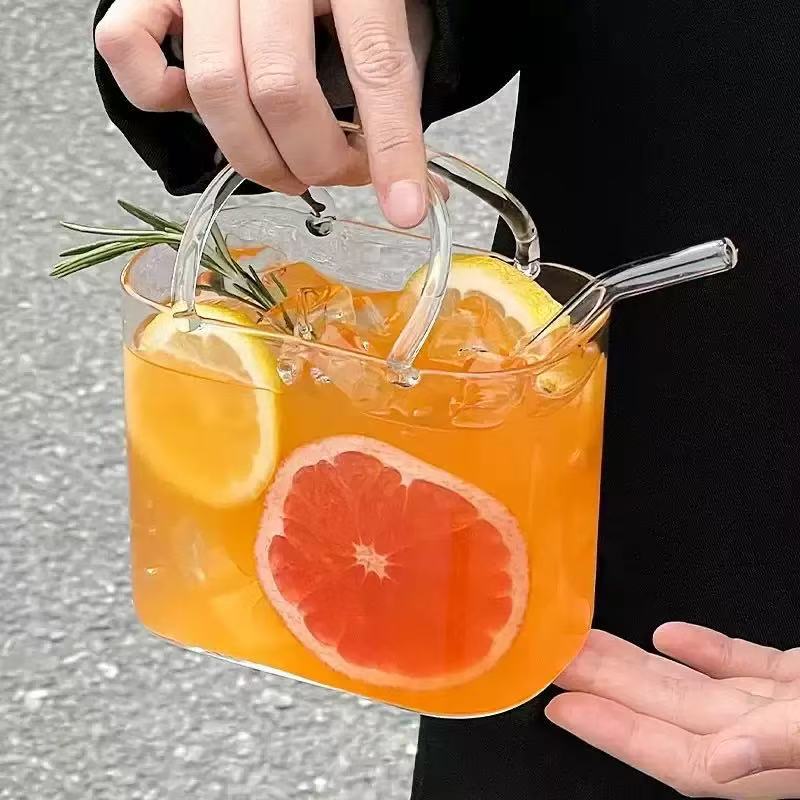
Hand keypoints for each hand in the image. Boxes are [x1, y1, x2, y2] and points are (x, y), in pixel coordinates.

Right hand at [95, 0, 432, 226]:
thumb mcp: (391, 22)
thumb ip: (395, 95)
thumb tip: (414, 194)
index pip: (376, 65)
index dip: (392, 147)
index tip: (405, 209)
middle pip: (282, 89)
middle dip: (315, 160)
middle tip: (334, 174)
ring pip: (214, 87)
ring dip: (256, 155)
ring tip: (288, 167)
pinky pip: (128, 49)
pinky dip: (157, 94)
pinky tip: (208, 111)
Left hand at [546, 624, 799, 797]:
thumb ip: (783, 743)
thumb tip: (726, 761)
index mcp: (773, 759)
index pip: (677, 754)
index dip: (616, 734)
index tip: (564, 707)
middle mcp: (770, 737)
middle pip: (671, 715)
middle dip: (608, 688)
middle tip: (557, 661)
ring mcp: (784, 706)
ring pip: (696, 687)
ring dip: (641, 665)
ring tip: (589, 643)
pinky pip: (742, 664)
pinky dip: (703, 651)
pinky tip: (665, 635)